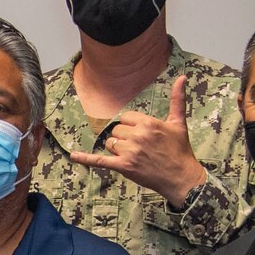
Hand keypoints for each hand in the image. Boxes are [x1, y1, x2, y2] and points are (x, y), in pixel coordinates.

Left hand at [68, 75, 205, 208]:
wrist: (181, 177)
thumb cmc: (180, 150)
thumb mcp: (178, 122)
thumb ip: (177, 99)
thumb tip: (181, 77)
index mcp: (148, 123)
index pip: (126, 118)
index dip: (132, 126)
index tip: (143, 135)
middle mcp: (137, 135)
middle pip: (117, 131)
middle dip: (125, 139)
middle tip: (141, 148)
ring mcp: (129, 151)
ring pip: (111, 144)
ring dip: (118, 150)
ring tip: (136, 157)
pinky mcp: (123, 166)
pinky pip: (100, 160)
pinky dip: (86, 158)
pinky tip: (73, 156)